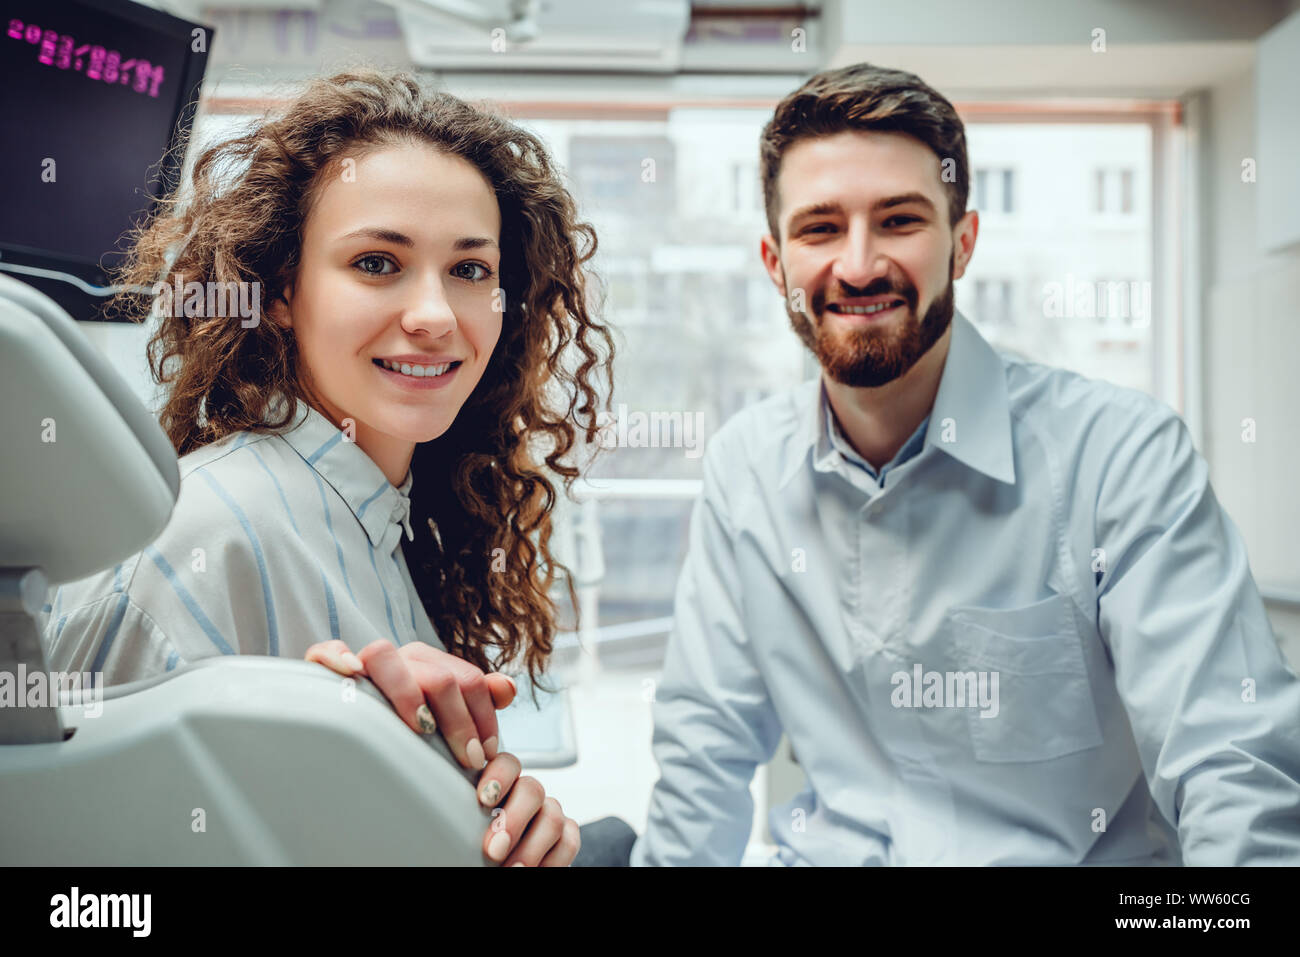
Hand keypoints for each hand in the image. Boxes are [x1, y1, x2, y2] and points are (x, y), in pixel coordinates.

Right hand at [304, 639, 515, 768]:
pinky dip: (335, 657)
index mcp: (431, 665)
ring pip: (385, 656)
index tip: (486, 755)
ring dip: (407, 692)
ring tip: (423, 728)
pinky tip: (350, 674)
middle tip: (469, 761)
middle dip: (459, 721)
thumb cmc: (406, 727)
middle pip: (437, 675)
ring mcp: (364, 663)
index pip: (469, 680)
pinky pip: (326, 651)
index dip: (483, 717)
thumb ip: (480, 699)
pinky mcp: (324, 668)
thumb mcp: (446, 716)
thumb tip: (507, 688)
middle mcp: (401, 659)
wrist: (347, 721)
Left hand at [475, 751, 579, 866]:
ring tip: (511, 871)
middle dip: (514, 821)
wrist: (499, 867)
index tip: (484, 799)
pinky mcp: (566, 836)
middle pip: (532, 790)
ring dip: (530, 849)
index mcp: (500, 787)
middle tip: (494, 850)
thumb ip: (469, 823)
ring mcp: (549, 813)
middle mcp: (527, 796)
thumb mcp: (467, 835)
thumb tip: (457, 823)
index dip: (500, 775)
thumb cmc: (476, 854)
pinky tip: (533, 872)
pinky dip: (551, 861)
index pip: (507, 764)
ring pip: (553, 817)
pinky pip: (568, 841)